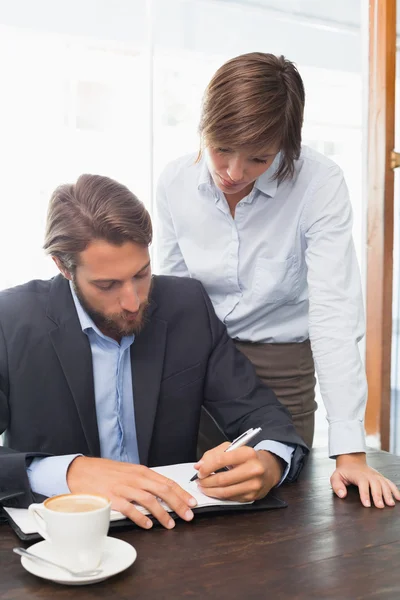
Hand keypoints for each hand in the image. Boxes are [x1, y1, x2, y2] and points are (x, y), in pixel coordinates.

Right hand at [67, 456, 196, 528]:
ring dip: (163, 513)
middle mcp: (135, 478)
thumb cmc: (105, 471)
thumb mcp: (128, 471)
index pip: (167, 482)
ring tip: (171, 524)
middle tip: (188, 515)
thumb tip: (161, 490)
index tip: (191, 502)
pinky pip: (130, 509)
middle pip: (163, 490)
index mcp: (141, 471)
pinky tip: (148, 525)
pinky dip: (141, 517)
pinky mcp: (112, 498)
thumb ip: (144, 480)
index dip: (181, 493)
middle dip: (179, 504)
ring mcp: (124, 488)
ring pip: (150, 500)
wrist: (81, 470)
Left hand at [193, 442, 283, 501]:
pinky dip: (219, 495)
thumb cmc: (247, 458)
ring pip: (225, 492)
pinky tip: (214, 491)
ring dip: (210, 491)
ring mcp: (254, 485)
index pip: (222, 459)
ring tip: (203, 487)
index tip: (199, 470)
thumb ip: (214, 454)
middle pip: (223, 479)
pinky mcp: (252, 496)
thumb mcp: (232, 448)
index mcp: (248, 453)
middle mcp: (254, 469)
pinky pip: (230, 498)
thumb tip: (199, 466)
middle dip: (207, 481)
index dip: (207, 466)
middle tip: (199, 480)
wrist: (268, 469)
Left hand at [330, 452, 399, 507]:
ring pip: (384, 484)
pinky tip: (399, 498)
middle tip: (380, 506)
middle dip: (378, 496)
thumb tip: (342, 495)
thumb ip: (337, 485)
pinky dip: (395, 490)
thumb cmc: (344, 472)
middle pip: (375, 485)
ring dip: (388, 494)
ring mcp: (376, 476)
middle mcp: (369, 475)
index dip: (365, 494)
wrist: (352, 462)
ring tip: (390, 504)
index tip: (367, 504)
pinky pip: (389, 483)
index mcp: (358, 475)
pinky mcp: (381, 478)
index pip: (362, 484)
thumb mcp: (336, 477)